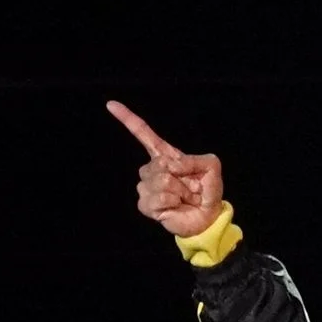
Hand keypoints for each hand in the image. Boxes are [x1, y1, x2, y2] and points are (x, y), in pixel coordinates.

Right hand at [107, 100, 225, 237]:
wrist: (208, 217)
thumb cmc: (208, 190)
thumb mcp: (211, 166)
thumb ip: (194, 160)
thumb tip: (171, 167)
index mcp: (165, 155)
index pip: (144, 134)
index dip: (128, 119)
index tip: (110, 104)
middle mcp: (153, 169)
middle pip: (158, 164)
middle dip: (180, 176)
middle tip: (191, 187)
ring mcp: (147, 187)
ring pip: (159, 181)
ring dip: (179, 191)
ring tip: (185, 197)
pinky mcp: (146, 205)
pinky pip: (156, 198)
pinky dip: (172, 202)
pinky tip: (176, 206)